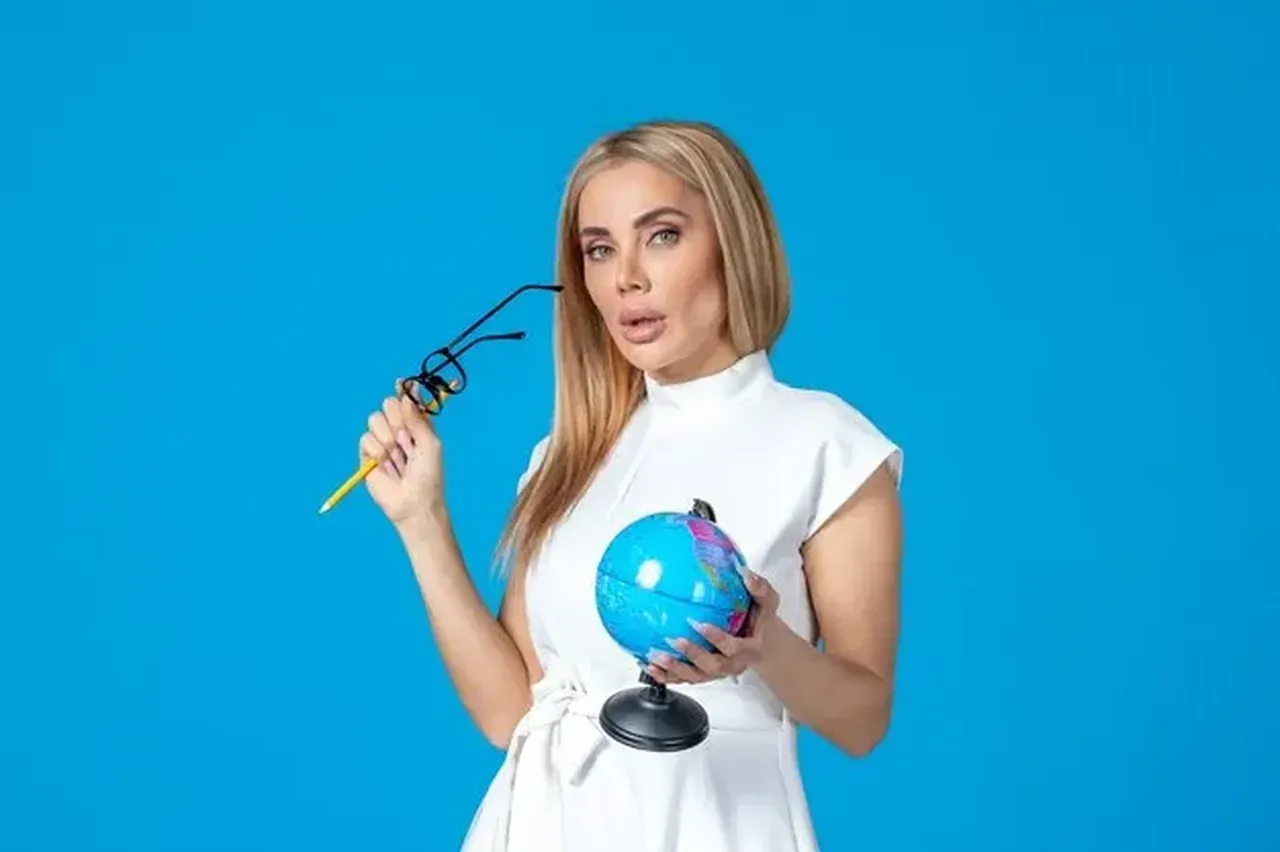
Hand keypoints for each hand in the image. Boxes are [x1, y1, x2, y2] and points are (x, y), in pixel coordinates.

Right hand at [359, 380, 444, 526]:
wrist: (413, 502)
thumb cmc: (428, 475)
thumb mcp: (431, 443)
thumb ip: (418, 418)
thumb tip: (408, 392)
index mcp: (416, 425)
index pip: (406, 400)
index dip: (403, 390)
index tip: (401, 382)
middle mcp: (398, 430)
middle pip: (388, 404)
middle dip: (398, 419)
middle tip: (407, 440)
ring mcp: (382, 441)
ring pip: (375, 419)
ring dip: (388, 439)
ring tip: (398, 459)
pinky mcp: (367, 454)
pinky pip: (365, 438)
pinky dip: (378, 452)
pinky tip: (386, 466)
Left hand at [646, 570, 781, 684]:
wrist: (761, 642)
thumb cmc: (761, 621)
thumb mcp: (767, 602)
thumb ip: (759, 588)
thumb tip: (744, 573)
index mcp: (748, 649)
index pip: (732, 647)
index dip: (716, 638)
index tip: (699, 624)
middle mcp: (732, 664)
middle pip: (712, 666)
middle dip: (691, 655)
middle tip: (673, 640)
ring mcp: (717, 672)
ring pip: (695, 676)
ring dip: (674, 669)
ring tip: (655, 656)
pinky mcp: (704, 675)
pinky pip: (684, 679)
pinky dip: (666, 676)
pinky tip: (649, 666)